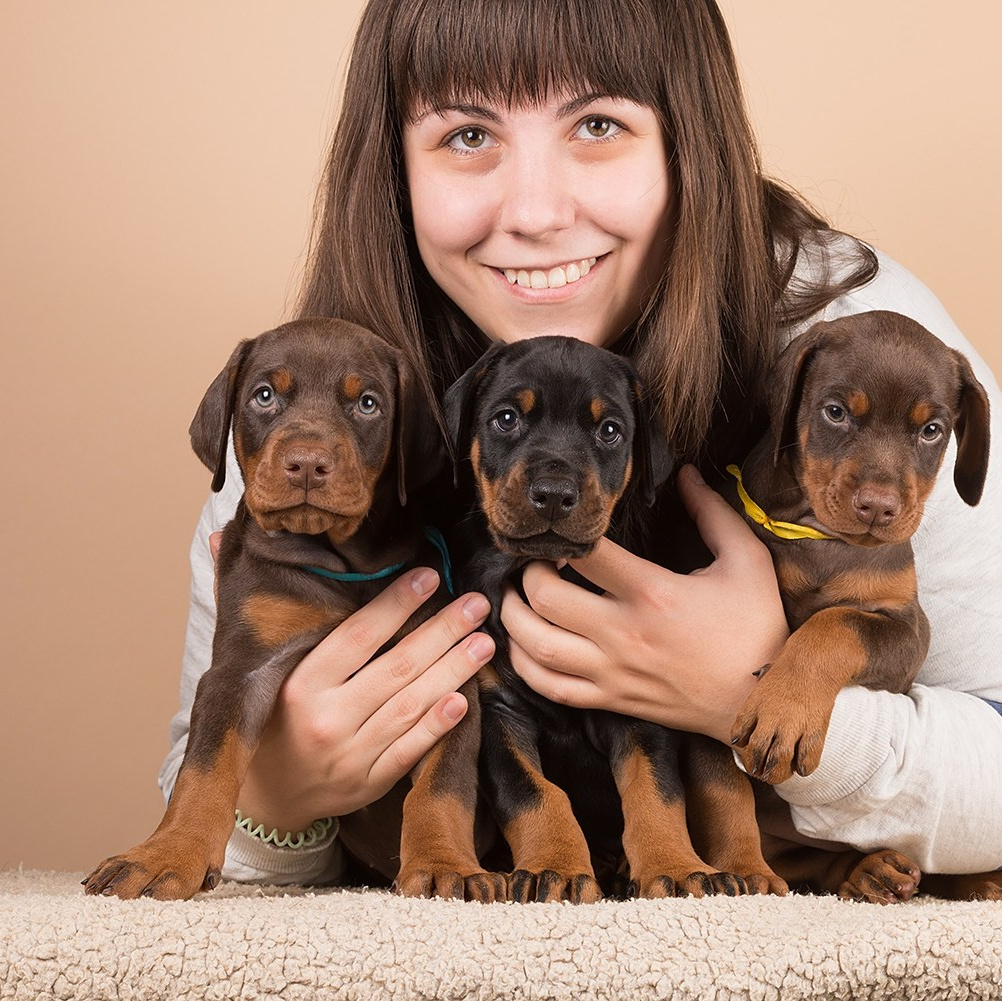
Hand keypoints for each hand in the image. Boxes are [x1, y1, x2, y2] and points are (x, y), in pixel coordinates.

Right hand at [222, 554, 493, 833]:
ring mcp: (350, 756)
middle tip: (477, 605)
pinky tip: (464, 701)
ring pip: (410, 706)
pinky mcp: (369, 783)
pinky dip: (436, 727)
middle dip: (442, 633)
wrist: (260, 801)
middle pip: (395, 669)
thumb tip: (218, 538)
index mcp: (297, 685)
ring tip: (485, 642)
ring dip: (453, 672)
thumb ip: (242, 604)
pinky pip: (409, 752)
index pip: (356, 637)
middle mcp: (325, 720)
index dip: (395, 604)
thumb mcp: (244, 666)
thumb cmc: (262, 720)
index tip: (430, 575)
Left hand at [500, 465, 788, 742]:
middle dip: (526, 572)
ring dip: (511, 617)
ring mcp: (613, 671)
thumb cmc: (758, 628)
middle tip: (531, 560)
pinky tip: (522, 644)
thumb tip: (686, 474)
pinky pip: (550, 688)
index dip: (566, 535)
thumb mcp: (747, 561)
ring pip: (537, 646)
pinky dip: (524, 665)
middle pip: (544, 598)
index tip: (567, 530)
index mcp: (653, 593)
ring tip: (513, 596)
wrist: (764, 700)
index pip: (588, 554)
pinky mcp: (611, 699)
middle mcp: (624, 634)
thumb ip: (713, 513)